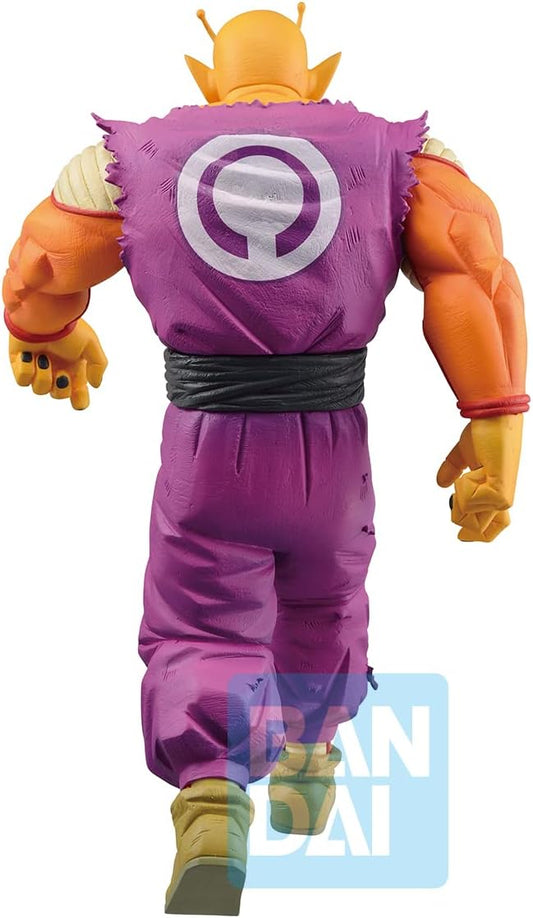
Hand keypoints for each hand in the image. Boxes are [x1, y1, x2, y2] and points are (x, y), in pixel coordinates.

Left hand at [8, 318, 107, 409]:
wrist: (43, 314)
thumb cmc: (68, 327)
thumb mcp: (91, 344)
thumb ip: (99, 365)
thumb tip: (95, 384)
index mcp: (74, 367)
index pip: (78, 394)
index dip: (79, 400)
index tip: (79, 401)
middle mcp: (56, 369)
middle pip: (59, 395)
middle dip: (61, 387)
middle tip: (62, 373)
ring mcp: (38, 367)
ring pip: (40, 390)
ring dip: (43, 375)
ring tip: (43, 357)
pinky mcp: (19, 364)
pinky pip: (22, 381)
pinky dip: (27, 370)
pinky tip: (30, 355)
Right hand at [437, 415, 523, 541]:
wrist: (494, 418)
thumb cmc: (485, 432)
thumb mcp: (464, 456)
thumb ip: (453, 470)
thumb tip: (440, 484)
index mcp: (498, 494)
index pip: (495, 527)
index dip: (477, 534)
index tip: (461, 537)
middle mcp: (503, 499)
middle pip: (478, 529)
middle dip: (461, 515)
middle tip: (460, 487)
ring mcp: (502, 497)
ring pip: (469, 515)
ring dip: (462, 493)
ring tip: (474, 470)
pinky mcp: (500, 492)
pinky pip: (469, 502)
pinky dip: (465, 486)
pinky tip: (478, 468)